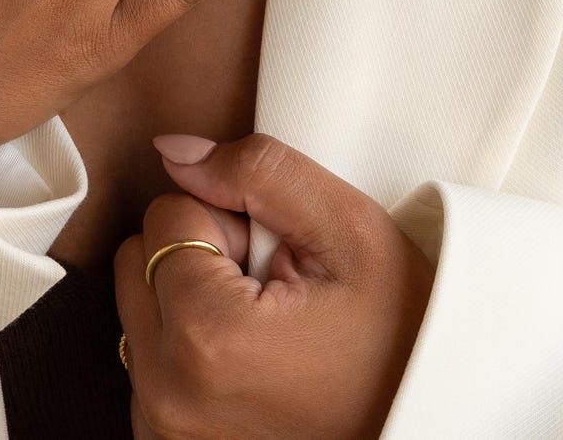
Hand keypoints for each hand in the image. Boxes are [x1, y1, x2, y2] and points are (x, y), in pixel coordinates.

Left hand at [115, 133, 436, 439]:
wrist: (424, 418)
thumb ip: (257, 170)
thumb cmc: (397, 337)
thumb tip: (175, 151)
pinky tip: (244, 359)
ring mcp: (162, 427)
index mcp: (207, 337)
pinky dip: (184, 345)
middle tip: (268, 285)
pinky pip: (145, 357)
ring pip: (137, 305)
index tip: (273, 258)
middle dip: (197, 254)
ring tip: (261, 323)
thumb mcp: (350, 231)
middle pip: (139, 257)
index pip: (165, 213)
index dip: (225, 218)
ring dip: (187, 298)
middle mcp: (168, 392)